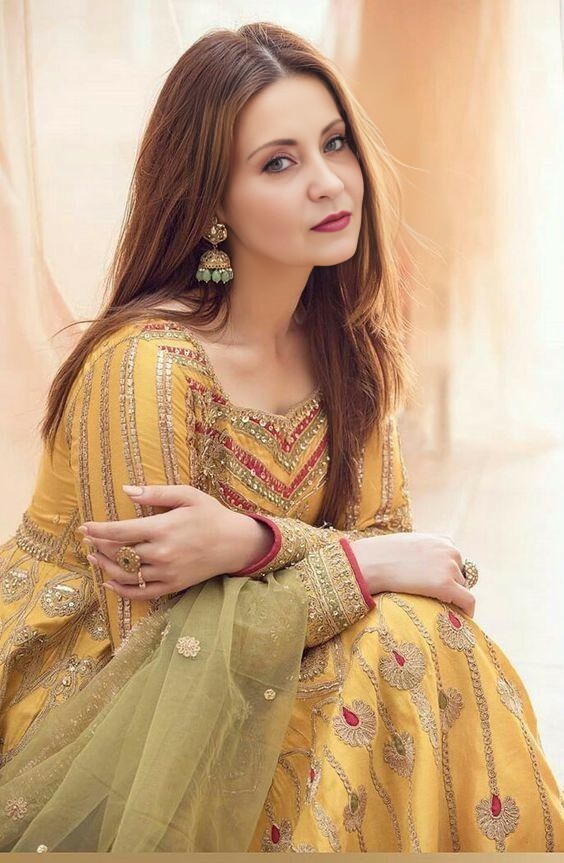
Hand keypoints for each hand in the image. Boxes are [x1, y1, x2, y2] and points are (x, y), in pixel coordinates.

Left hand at [79, 484, 273, 599]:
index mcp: (162, 528)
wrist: (236, 543)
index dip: (98, 530)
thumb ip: (156, 492)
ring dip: (104, 567)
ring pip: (125, 574)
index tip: (84, 528)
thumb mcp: (187, 495)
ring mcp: (166, 572)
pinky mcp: (172, 585)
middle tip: (88, 540)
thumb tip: (127, 490)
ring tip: (93, 558)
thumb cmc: (211, 515)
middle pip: (119, 553)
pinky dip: (122, 590)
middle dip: (99, 546)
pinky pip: (141, 593)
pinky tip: (109, 582)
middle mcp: (161, 553)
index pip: (119, 532)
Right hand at [350, 532, 475, 617]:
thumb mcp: (408, 543)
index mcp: (442, 540)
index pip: (455, 558)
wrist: (372, 561)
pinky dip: (468, 609)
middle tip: (434, 597)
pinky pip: (468, 601)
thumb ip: (423, 550)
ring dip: (453, 596)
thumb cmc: (382, 554)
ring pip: (462, 587)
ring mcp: (449, 567)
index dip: (447, 573)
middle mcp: (450, 551)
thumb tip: (421, 564)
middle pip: (461, 574)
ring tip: (435, 605)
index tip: (439, 584)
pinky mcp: (446, 585)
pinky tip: (464, 617)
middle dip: (451, 584)